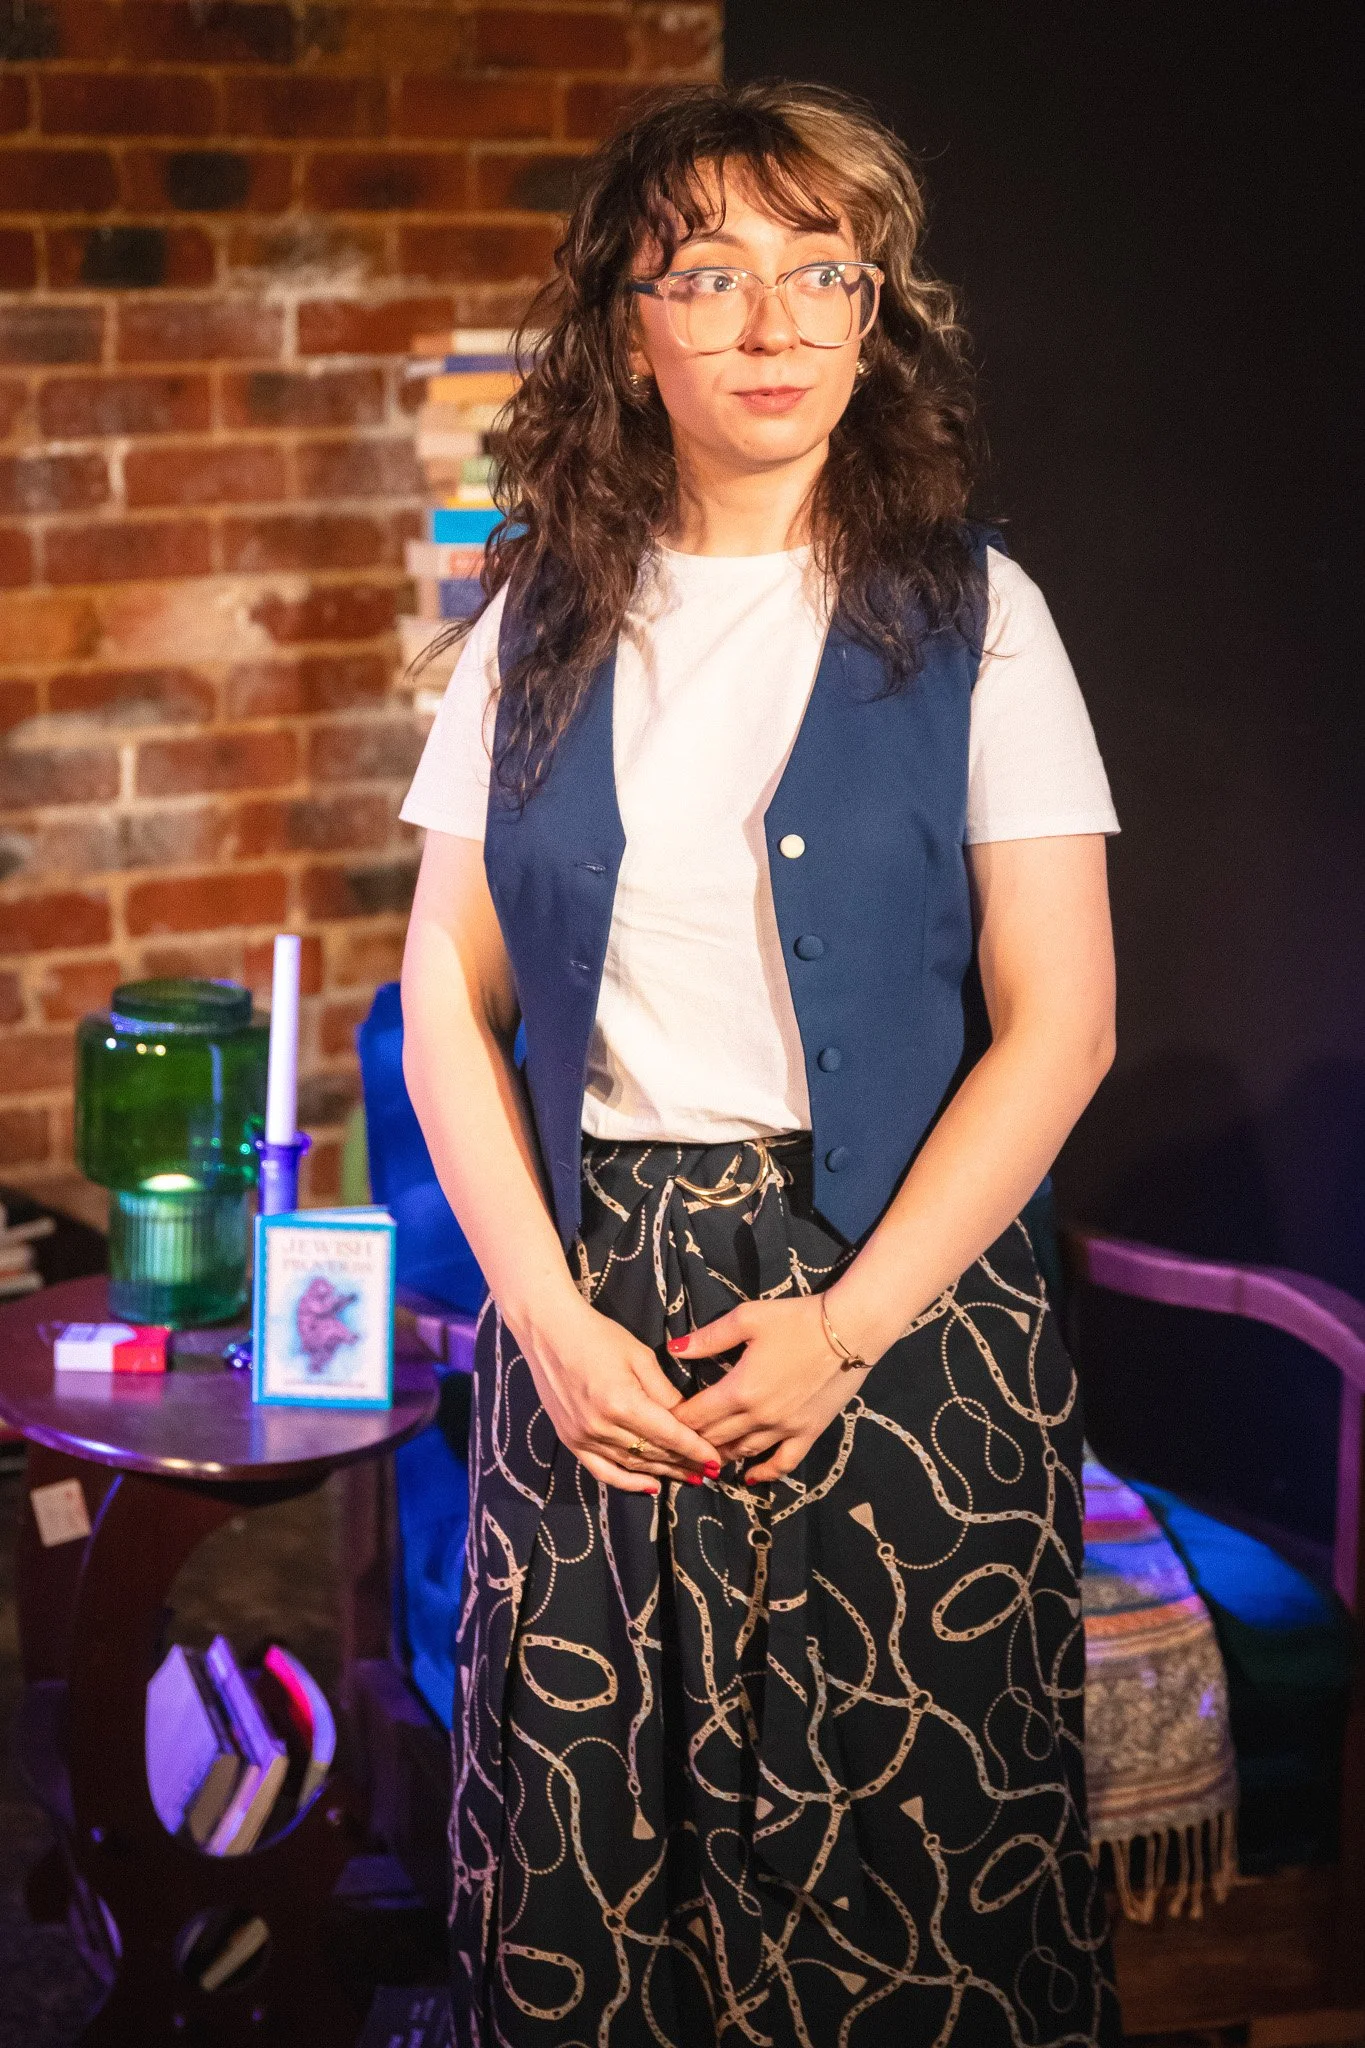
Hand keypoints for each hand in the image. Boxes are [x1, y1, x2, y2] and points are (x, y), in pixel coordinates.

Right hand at [510, 1292, 722, 1495]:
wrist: (549, 1332)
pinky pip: (603, 1471)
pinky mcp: (570, 1440)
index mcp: (622, 1403)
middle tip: (710, 1469)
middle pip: (654, 1453)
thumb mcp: (640, 1357)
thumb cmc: (598, 1336)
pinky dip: (628, 1482)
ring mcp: (583, 1437)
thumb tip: (688, 1419)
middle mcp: (602, 1427)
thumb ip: (665, 1392)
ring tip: (689, 1477)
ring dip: (663, 1472)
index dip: (696, 1449)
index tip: (717, 1459)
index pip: (669, 1435)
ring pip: (633, 1465)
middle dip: (685, 1463)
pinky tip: (651, 1485)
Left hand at [668, 1296, 870, 1483]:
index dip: (677, 1420)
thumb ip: (708, 1338)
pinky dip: (763, 1474)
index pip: (696, 1416)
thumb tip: (673, 1349)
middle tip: (679, 1439)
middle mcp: (758, 1417)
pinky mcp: (808, 1433)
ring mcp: (785, 1429)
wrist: (849, 1331)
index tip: (664, 1418)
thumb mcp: (747, 1319)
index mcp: (739, 1390)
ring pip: (742, 1452)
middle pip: (714, 1438)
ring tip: (706, 1453)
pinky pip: (783, 1463)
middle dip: (694, 1439)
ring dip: (720, 1455)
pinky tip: (749, 1476)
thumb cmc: (795, 1319)